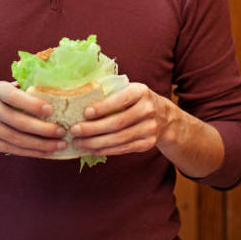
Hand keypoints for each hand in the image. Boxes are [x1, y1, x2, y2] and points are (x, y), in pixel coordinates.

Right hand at [0, 81, 66, 169]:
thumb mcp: (0, 88)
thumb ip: (20, 88)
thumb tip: (51, 86)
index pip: (15, 97)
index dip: (33, 105)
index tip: (51, 110)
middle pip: (19, 122)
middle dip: (43, 129)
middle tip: (62, 131)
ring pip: (18, 139)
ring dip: (42, 144)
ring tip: (60, 144)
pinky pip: (14, 150)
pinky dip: (32, 152)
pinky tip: (47, 152)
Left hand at [70, 82, 224, 177]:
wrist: (166, 117)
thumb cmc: (138, 99)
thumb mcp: (130, 89)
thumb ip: (112, 91)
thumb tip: (81, 96)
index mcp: (141, 92)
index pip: (121, 100)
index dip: (103, 107)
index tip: (85, 112)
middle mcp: (148, 110)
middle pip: (117, 123)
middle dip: (93, 129)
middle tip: (74, 130)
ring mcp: (150, 129)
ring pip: (119, 139)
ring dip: (95, 143)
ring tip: (77, 142)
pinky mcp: (147, 144)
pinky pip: (122, 149)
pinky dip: (104, 150)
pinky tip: (90, 149)